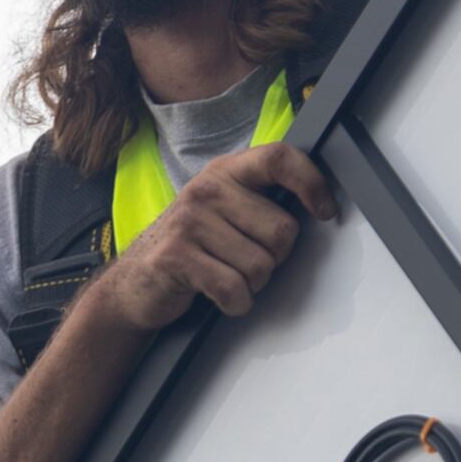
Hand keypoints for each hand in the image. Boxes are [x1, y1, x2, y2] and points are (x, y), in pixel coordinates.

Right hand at [84, 143, 338, 330]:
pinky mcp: (176, 256)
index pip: (278, 158)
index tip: (326, 210)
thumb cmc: (190, 247)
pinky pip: (234, 289)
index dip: (311, 182)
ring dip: (252, 284)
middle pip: (282, 230)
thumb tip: (318, 204)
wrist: (135, 283)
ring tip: (225, 275)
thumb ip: (260, 201)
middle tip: (245, 261)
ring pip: (261, 266)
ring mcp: (189, 222)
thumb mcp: (222, 210)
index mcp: (224, 172)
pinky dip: (235, 303)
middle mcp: (207, 190)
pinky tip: (217, 295)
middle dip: (274, 259)